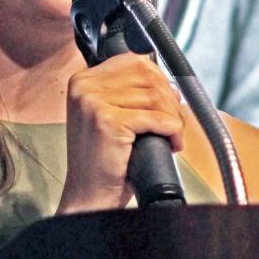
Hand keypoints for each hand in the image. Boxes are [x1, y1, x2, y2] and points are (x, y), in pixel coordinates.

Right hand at [60, 53, 183, 213]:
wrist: (88, 196)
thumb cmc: (104, 161)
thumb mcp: (109, 115)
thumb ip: (128, 93)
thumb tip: (168, 83)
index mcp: (82, 80)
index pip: (133, 62)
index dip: (159, 79)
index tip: (170, 100)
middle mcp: (84, 86)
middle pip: (147, 76)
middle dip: (170, 99)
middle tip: (176, 122)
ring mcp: (93, 102)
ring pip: (155, 97)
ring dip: (174, 118)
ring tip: (173, 136)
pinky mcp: (106, 121)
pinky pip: (156, 118)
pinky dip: (172, 130)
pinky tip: (172, 143)